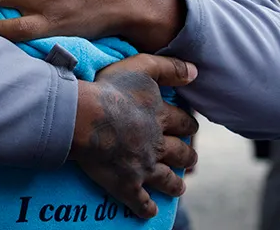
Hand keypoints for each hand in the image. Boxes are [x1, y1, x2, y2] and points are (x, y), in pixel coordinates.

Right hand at [71, 54, 199, 218]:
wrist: (84, 118)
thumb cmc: (109, 89)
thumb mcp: (142, 67)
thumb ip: (169, 67)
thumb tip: (195, 71)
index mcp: (161, 117)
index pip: (184, 123)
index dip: (188, 124)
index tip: (190, 127)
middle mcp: (157, 145)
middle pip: (181, 153)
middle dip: (187, 156)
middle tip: (190, 158)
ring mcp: (143, 167)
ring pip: (167, 180)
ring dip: (175, 184)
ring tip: (179, 187)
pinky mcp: (126, 184)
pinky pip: (141, 202)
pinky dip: (147, 208)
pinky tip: (152, 212)